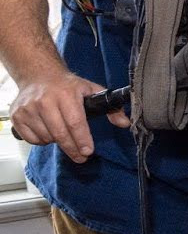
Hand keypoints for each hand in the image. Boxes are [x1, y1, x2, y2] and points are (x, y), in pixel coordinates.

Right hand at [9, 71, 130, 162]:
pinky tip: (47, 131)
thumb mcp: (92, 90)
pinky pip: (32, 139)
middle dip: (73, 149)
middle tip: (81, 157)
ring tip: (62, 132)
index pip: (75, 122)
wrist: (38, 75)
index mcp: (66, 94)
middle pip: (60, 134)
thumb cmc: (67, 85)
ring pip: (46, 138)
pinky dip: (42, 140)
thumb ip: (110, 108)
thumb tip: (125, 123)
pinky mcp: (17, 116)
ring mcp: (28, 109)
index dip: (82, 140)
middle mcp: (45, 101)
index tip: (88, 151)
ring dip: (57, 141)